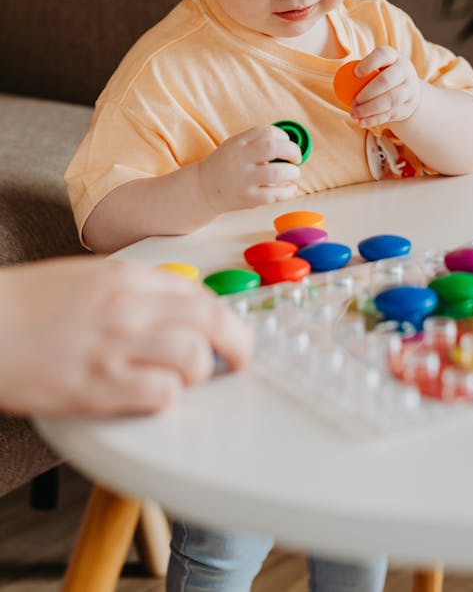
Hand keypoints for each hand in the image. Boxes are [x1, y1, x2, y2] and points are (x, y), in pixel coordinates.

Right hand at [0, 257, 252, 417]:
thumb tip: (179, 308)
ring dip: (200, 374)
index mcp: (128, 278)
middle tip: (238, 361)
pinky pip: (160, 395)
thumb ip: (137, 290)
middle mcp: (129, 308)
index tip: (231, 335)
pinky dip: (167, 398)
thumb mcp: (91, 278)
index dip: (227, 318)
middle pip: (212, 322)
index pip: (202, 294)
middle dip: (238, 344)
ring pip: (194, 359)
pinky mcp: (98, 387)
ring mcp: (115, 347)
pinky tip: (153, 395)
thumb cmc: (31, 304)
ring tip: (186, 381)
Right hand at [198, 124, 301, 213]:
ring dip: (292, 172)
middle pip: (272, 148)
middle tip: (296, 158)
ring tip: (293, 174)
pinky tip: (290, 188)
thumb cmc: (227, 164)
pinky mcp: (248, 199)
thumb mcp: (235, 144)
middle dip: (292, 151)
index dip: (283, 136)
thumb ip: (257, 140)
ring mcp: (243, 180)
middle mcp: (239, 159)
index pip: (266, 132)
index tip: (286, 143)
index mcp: (238, 143)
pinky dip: (288, 191)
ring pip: (276, 173)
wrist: (204, 188)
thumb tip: (290, 142)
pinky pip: (274, 195)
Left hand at [349, 47, 421, 127]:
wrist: (409, 91)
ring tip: (354, 113)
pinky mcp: (408, 107)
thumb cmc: (384, 75)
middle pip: (386, 81)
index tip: (355, 73)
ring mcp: (409, 90)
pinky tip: (362, 122)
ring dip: (369, 109)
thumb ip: (364, 70)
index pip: (383, 55)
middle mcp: (405, 72)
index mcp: (394, 57)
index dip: (369, 63)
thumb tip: (341, 77)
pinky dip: (374, 119)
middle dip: (367, 93)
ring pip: (390, 100)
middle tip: (353, 102)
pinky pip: (390, 114)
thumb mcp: (379, 66)